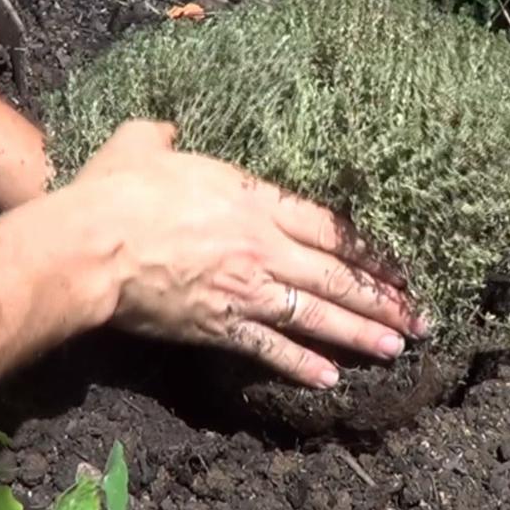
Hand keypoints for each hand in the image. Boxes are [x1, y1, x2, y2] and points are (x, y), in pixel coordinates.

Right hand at [55, 119, 430, 387]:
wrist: (90, 246)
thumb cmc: (117, 190)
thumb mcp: (144, 142)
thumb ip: (168, 134)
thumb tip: (171, 131)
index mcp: (255, 200)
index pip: (331, 227)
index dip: (371, 250)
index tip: (401, 266)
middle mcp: (263, 247)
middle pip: (337, 276)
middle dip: (383, 299)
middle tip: (419, 319)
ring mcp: (245, 290)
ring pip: (317, 315)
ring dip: (359, 334)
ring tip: (395, 349)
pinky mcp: (219, 325)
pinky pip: (270, 349)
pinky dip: (301, 366)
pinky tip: (330, 379)